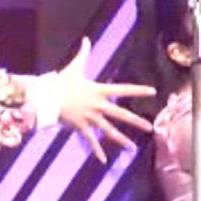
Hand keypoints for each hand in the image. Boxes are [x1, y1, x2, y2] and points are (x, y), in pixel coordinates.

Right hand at [54, 38, 155, 163]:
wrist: (48, 96)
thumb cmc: (61, 82)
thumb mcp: (74, 67)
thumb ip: (83, 54)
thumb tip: (86, 39)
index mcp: (99, 90)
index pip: (123, 89)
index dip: (138, 90)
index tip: (152, 92)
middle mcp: (98, 105)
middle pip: (121, 114)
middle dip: (136, 121)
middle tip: (150, 127)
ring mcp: (91, 117)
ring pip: (109, 130)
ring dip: (121, 140)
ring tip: (132, 148)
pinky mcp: (81, 126)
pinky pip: (91, 141)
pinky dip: (97, 151)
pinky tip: (104, 161)